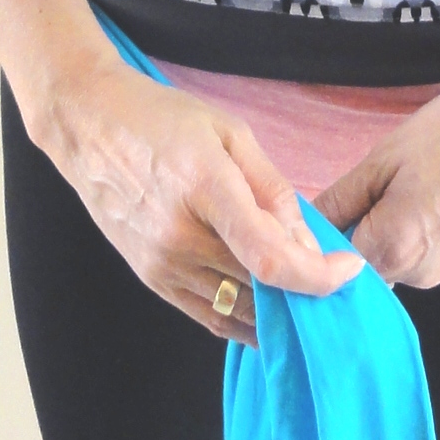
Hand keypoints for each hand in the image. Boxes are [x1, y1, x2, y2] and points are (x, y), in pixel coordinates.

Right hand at [35, 57, 364, 347]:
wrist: (89, 128)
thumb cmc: (163, 119)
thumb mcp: (231, 133)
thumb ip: (273, 190)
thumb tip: (308, 243)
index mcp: (205, 190)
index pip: (270, 257)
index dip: (317, 275)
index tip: (350, 270)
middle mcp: (179, 238)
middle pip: (259, 291)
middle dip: (307, 292)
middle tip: (335, 279)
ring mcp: (160, 265)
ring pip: (236, 312)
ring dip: (278, 313)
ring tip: (308, 294)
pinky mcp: (150, 279)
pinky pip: (208, 316)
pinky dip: (244, 319)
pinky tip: (269, 309)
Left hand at [314, 13, 439, 289]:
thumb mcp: (386, 156)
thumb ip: (342, 199)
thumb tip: (306, 226)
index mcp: (394, 247)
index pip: (334, 259)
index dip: (330, 229)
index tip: (343, 196)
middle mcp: (422, 274)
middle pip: (367, 264)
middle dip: (362, 229)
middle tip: (382, 179)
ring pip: (398, 259)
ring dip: (392, 230)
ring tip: (417, 180)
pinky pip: (426, 253)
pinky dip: (422, 230)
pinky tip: (439, 191)